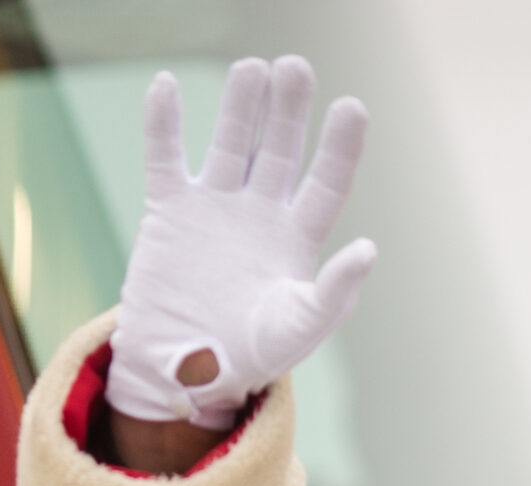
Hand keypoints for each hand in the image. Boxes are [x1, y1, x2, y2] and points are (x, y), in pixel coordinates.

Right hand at [108, 55, 377, 429]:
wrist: (184, 371)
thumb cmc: (251, 356)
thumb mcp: (299, 329)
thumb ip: (333, 292)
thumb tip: (368, 250)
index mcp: (298, 237)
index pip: (326, 181)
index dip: (340, 146)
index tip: (352, 108)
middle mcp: (261, 211)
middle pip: (279, 148)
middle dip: (287, 110)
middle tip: (295, 68)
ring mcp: (215, 205)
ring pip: (230, 142)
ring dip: (238, 106)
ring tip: (251, 68)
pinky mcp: (169, 209)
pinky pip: (165, 157)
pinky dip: (162, 124)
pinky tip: (164, 85)